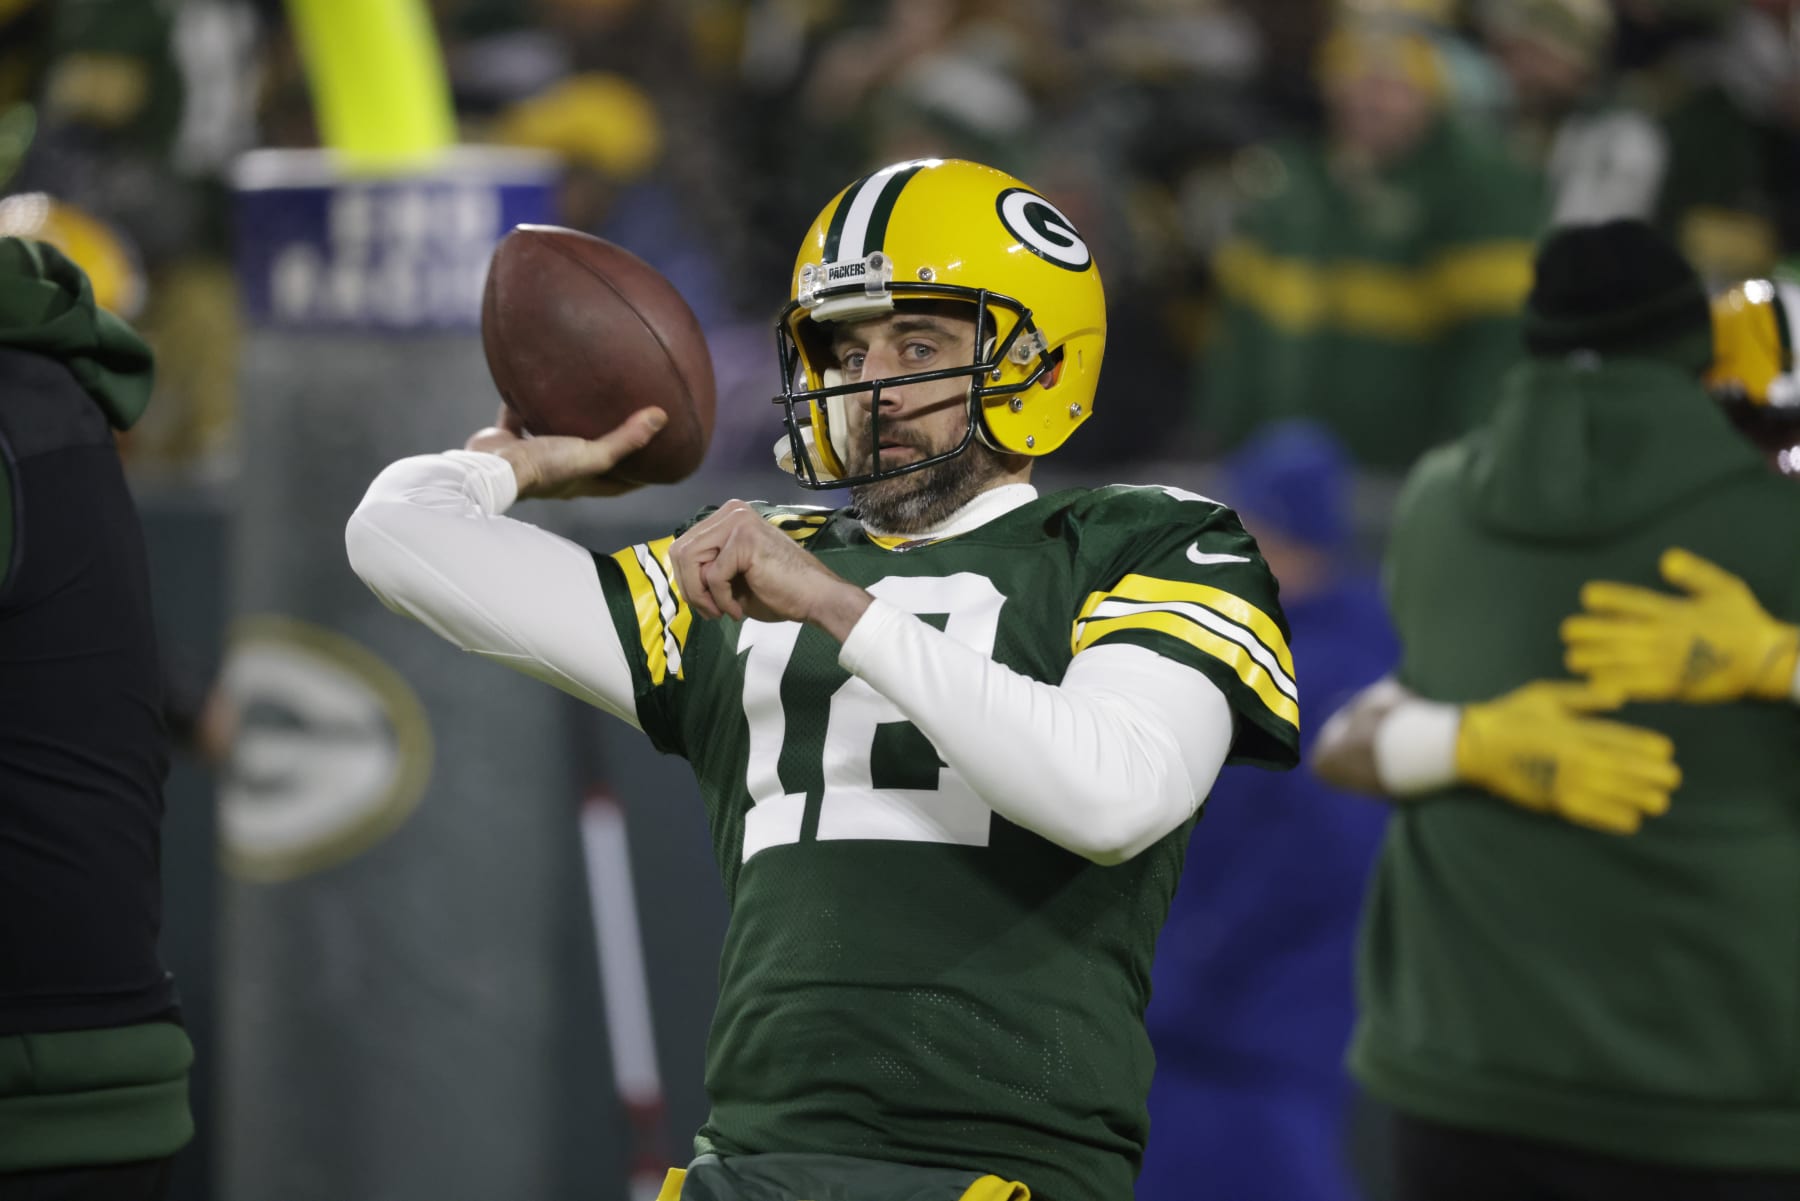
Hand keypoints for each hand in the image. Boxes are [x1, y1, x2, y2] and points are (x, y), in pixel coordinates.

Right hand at [464, 405, 665, 499]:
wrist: (491, 466)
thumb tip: (661, 418)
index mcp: (582, 481)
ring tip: (582, 399)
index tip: (661, 462)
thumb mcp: (591, 455)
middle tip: (626, 422)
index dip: (641, 475)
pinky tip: (532, 382)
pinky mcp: (509, 440)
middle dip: (607, 444)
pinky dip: (524, 404)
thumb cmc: (544, 467)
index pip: (619, 483)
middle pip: (589, 458)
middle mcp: (559, 470)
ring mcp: (533, 455)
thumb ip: (624, 439)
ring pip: (554, 436)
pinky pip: (519, 418)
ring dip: (566, 422)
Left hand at [668, 500, 871, 636]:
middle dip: (690, 588)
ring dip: (701, 595)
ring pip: (690, 561)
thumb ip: (706, 566)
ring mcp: (738, 521)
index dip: (687, 580)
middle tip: (710, 612)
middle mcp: (732, 511)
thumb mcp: (732, 574)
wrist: (815, 598)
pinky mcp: (744, 539)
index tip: (707, 603)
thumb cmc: (779, 590)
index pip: (683, 545)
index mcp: (729, 516)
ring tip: (720, 612)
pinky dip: (721, 600)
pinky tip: (737, 611)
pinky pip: (712, 576)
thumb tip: (679, 573)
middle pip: (680, 551)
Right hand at [1455, 681, 1679, 834]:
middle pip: (1620, 767)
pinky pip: (1588, 812)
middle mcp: (1573, 756)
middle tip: (1673, 780)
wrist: (1474, 745)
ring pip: (1610, 792)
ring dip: (1637, 798)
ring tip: (1659, 802)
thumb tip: (1619, 697)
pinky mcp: (1552, 801)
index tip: (1666, 751)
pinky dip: (1610, 818)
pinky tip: (1631, 821)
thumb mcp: (1545, 695)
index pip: (1617, 738)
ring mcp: (1563, 781)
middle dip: (1650, 775)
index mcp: (1573, 729)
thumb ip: (1583, 697)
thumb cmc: (1511, 715)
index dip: (1644, 746)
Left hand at [1561, 548, 1799, 703]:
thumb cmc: (1741, 621)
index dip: (1608, 598)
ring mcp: (1667, 663)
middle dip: (1588, 632)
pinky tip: (1594, 683)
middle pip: (1616, 633)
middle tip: (1568, 631)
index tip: (1587, 596)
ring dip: (1592, 659)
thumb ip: (1694, 573)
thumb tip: (1667, 558)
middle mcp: (1665, 637)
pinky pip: (1636, 687)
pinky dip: (1614, 685)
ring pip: (1619, 661)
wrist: (1764, 661)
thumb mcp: (1724, 588)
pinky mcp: (1672, 686)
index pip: (1633, 601)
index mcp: (1674, 611)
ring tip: (1572, 657)